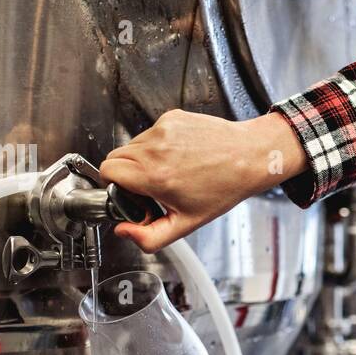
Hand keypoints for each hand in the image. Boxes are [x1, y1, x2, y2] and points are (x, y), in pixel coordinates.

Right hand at [100, 109, 307, 252]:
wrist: (249, 156)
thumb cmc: (223, 188)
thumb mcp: (187, 224)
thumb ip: (150, 237)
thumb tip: (123, 231)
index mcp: (154, 175)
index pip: (106, 172)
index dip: (113, 186)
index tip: (129, 194)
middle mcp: (155, 149)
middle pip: (115, 157)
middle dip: (125, 174)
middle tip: (149, 187)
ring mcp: (163, 129)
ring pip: (131, 144)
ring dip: (141, 159)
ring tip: (168, 171)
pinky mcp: (171, 118)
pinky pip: (150, 132)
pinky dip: (157, 145)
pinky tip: (179, 155)